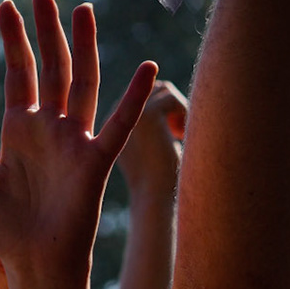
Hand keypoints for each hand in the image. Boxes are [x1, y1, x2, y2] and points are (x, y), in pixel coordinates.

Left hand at [0, 0, 155, 288]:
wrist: (30, 265)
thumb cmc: (5, 230)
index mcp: (18, 132)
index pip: (18, 75)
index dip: (13, 42)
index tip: (6, 7)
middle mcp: (49, 130)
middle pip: (51, 69)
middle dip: (45, 32)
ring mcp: (74, 142)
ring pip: (82, 84)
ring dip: (83, 47)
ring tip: (81, 11)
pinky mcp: (94, 162)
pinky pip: (118, 125)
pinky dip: (132, 98)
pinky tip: (145, 67)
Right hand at [115, 80, 186, 196]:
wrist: (155, 198)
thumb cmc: (158, 181)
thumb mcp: (150, 147)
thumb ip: (152, 121)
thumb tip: (165, 90)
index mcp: (107, 129)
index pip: (138, 100)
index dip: (162, 111)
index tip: (172, 135)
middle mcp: (109, 119)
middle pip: (149, 90)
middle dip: (171, 106)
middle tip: (178, 133)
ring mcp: (124, 115)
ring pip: (161, 90)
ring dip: (178, 108)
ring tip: (180, 135)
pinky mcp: (144, 114)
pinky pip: (170, 97)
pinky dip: (183, 113)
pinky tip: (179, 137)